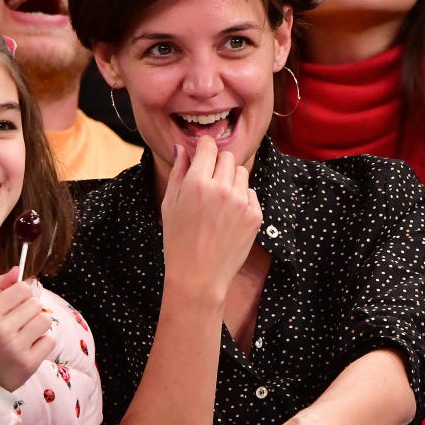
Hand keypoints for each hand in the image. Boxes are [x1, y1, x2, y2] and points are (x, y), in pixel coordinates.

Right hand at [0, 265, 55, 392]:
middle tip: (19, 325)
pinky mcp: (29, 363)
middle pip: (35, 304)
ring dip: (38, 327)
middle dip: (30, 312)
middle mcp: (1, 329)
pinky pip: (49, 340)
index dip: (23, 294)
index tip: (17, 305)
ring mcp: (16, 347)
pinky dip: (42, 344)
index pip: (22, 289)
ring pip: (45, 320)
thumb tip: (17, 269)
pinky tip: (29, 349)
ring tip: (25, 336)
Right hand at [160, 136, 262, 304]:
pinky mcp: (254, 215)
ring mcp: (240, 202)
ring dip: (231, 180)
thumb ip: (178, 172)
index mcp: (196, 182)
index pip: (208, 146)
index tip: (203, 153)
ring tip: (218, 202)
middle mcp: (221, 188)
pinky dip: (241, 199)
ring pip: (241, 173)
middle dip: (218, 164)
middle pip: (227, 157)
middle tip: (209, 182)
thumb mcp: (169, 205)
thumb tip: (182, 147)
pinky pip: (250, 193)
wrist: (199, 277)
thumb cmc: (178, 242)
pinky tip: (228, 217)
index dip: (204, 147)